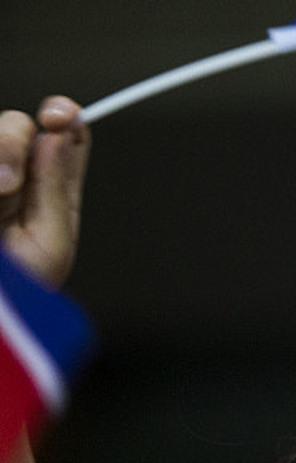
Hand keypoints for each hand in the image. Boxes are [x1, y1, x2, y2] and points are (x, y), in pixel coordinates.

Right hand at [0, 97, 88, 288]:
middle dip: (13, 141)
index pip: (66, 138)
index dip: (66, 117)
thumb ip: (54, 190)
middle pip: (17, 124)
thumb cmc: (20, 292)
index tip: (58, 117)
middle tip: (8, 185)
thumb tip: (58, 138)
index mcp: (51, 194)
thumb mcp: (48, 245)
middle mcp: (14, 177)